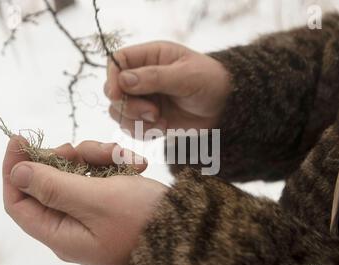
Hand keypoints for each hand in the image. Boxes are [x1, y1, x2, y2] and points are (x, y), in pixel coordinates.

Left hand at [2, 136, 167, 264]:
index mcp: (61, 233)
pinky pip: (101, 177)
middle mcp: (73, 226)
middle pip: (50, 182)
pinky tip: (136, 165)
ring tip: (122, 156)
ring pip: (78, 174)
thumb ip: (53, 186)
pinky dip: (115, 165)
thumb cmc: (143, 220)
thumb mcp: (96, 199)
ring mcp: (94, 215)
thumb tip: (18, 172)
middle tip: (86, 148)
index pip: (18, 202)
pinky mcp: (112, 204)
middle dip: (67, 158)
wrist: (189, 230)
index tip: (20, 139)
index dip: (14, 169)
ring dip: (97, 157)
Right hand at [105, 41, 230, 135]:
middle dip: (128, 105)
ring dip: (135, 121)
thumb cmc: (210, 82)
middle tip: (152, 113)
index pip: (117, 61)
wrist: (226, 108)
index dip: (112, 77)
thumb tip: (123, 80)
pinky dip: (143, 132)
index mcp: (150, 57)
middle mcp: (142, 78)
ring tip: (161, 121)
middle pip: (113, 90)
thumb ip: (154, 77)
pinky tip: (163, 128)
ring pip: (119, 112)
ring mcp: (144, 99)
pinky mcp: (148, 119)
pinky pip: (132, 128)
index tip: (115, 93)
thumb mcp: (186, 76)